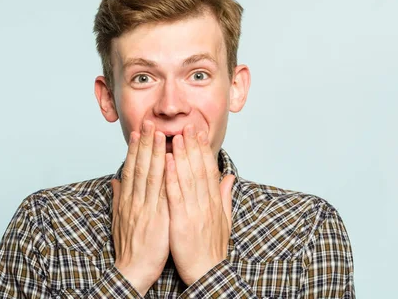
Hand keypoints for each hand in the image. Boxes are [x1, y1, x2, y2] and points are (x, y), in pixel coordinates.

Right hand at [111, 120, 169, 295]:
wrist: (132, 270)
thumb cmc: (129, 246)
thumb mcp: (119, 220)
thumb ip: (118, 198)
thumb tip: (115, 182)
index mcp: (127, 200)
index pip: (131, 169)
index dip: (136, 149)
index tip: (140, 131)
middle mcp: (134, 201)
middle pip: (140, 167)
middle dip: (145, 143)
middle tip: (150, 122)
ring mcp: (145, 209)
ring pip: (150, 176)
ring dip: (155, 153)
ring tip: (159, 134)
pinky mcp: (158, 219)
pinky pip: (163, 194)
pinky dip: (166, 177)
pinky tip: (170, 162)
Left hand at [165, 124, 235, 285]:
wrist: (207, 273)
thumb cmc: (212, 249)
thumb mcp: (225, 220)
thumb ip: (225, 196)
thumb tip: (230, 176)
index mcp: (214, 202)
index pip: (209, 170)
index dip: (203, 150)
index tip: (198, 133)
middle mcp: (206, 203)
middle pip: (199, 169)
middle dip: (192, 146)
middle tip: (187, 125)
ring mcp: (194, 212)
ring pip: (187, 178)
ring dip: (181, 156)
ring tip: (175, 137)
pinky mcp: (182, 221)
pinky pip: (176, 196)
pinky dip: (172, 177)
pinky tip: (167, 163)